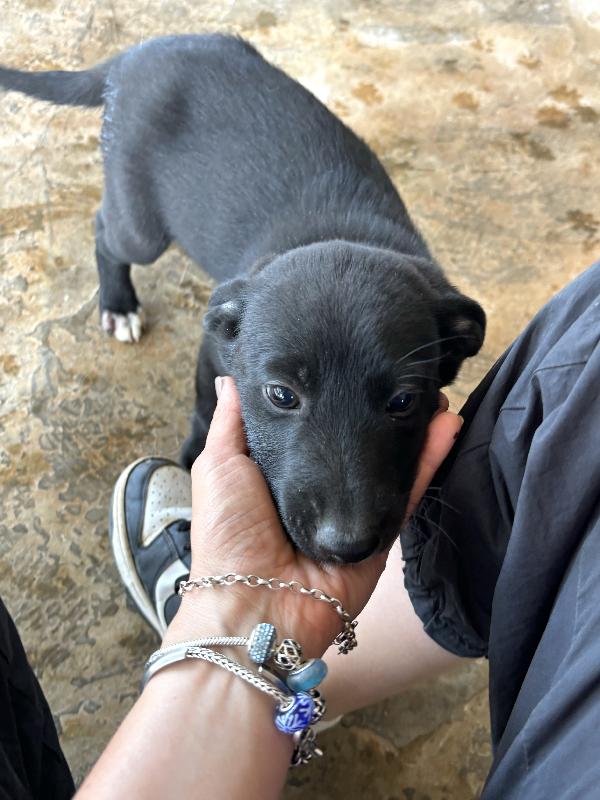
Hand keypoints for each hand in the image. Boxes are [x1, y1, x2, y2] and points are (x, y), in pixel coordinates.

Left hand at [163, 378, 461, 654]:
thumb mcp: (218, 467)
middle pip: (360, 441)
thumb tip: (231, 380)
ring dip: (412, 427)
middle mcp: (323, 489)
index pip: (317, 425)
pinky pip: (408, 491)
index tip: (352, 364)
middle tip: (399, 376)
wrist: (254, 602)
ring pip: (390, 461)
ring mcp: (354, 510)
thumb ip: (232, 425)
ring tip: (430, 391)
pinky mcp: (380, 532)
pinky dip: (429, 458)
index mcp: (285, 473)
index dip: (335, 398)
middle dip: (379, 409)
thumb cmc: (228, 532)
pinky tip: (446, 423)